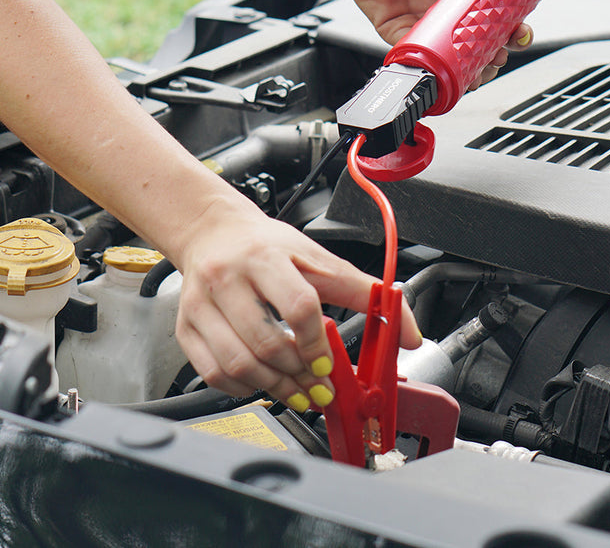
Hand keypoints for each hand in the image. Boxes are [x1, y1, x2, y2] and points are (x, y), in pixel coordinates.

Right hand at [174, 193, 421, 410]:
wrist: (212, 234)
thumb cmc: (266, 246)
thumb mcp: (317, 258)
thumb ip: (363, 292)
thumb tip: (407, 331)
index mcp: (264, 258)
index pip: (298, 305)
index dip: (317, 342)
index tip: (328, 362)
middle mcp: (227, 280)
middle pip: (265, 343)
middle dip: (299, 374)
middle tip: (319, 386)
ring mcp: (201, 306)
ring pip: (238, 364)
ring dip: (275, 387)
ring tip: (298, 391)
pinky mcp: (186, 329)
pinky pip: (213, 373)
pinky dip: (244, 388)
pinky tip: (265, 383)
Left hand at [331, 0, 531, 72]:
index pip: (496, 15)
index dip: (510, 28)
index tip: (519, 34)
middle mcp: (447, 9)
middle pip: (476, 42)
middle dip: (491, 56)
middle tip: (498, 57)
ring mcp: (423, 22)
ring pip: (448, 56)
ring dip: (464, 69)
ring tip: (475, 72)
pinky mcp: (397, 30)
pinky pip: (414, 54)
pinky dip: (427, 66)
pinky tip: (440, 70)